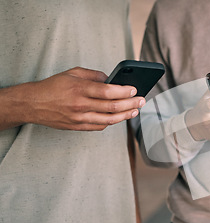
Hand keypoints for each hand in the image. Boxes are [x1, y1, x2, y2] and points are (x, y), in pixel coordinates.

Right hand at [8, 67, 144, 130]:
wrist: (32, 104)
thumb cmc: (53, 86)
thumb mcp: (72, 73)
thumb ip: (94, 75)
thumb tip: (112, 79)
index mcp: (79, 88)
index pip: (108, 91)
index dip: (124, 91)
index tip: (135, 90)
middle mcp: (80, 104)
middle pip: (112, 107)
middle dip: (131, 103)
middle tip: (142, 100)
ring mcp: (79, 118)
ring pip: (109, 119)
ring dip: (125, 115)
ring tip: (135, 110)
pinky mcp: (77, 127)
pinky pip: (100, 126)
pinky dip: (112, 121)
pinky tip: (119, 117)